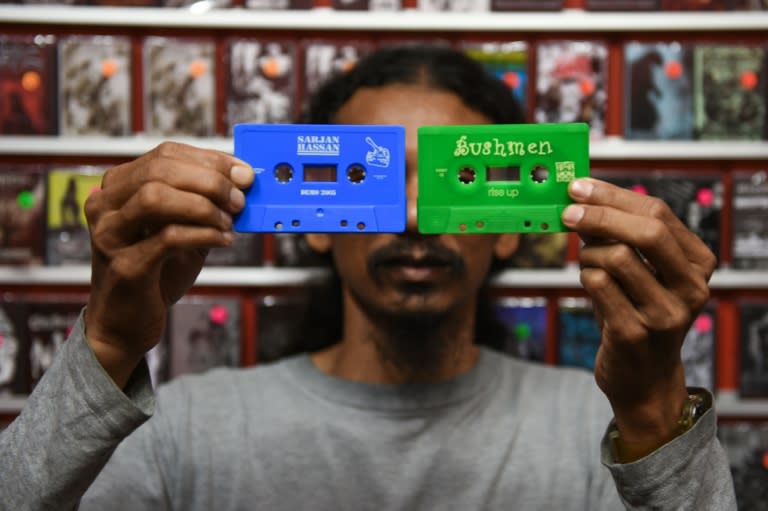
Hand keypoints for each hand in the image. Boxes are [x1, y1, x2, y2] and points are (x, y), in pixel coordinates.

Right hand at [83, 142, 252, 386]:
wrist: (125, 325)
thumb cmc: (156, 274)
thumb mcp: (183, 231)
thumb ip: (204, 205)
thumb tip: (241, 182)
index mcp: (118, 188)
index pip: (166, 154)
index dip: (210, 159)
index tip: (243, 172)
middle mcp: (106, 205)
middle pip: (160, 169)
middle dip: (210, 181)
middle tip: (239, 198)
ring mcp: (110, 234)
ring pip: (156, 197)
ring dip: (203, 206)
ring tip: (228, 222)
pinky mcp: (124, 265)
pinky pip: (168, 237)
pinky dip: (203, 234)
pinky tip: (223, 241)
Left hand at [561, 178, 715, 444]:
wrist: (644, 379)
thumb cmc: (637, 314)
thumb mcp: (638, 272)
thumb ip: (617, 235)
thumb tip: (582, 197)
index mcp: (697, 263)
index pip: (657, 212)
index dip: (613, 195)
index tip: (579, 186)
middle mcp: (691, 288)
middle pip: (646, 231)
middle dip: (600, 215)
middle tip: (568, 212)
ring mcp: (665, 314)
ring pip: (616, 257)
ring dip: (588, 253)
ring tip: (587, 263)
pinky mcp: (635, 334)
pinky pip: (597, 285)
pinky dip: (585, 276)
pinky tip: (589, 285)